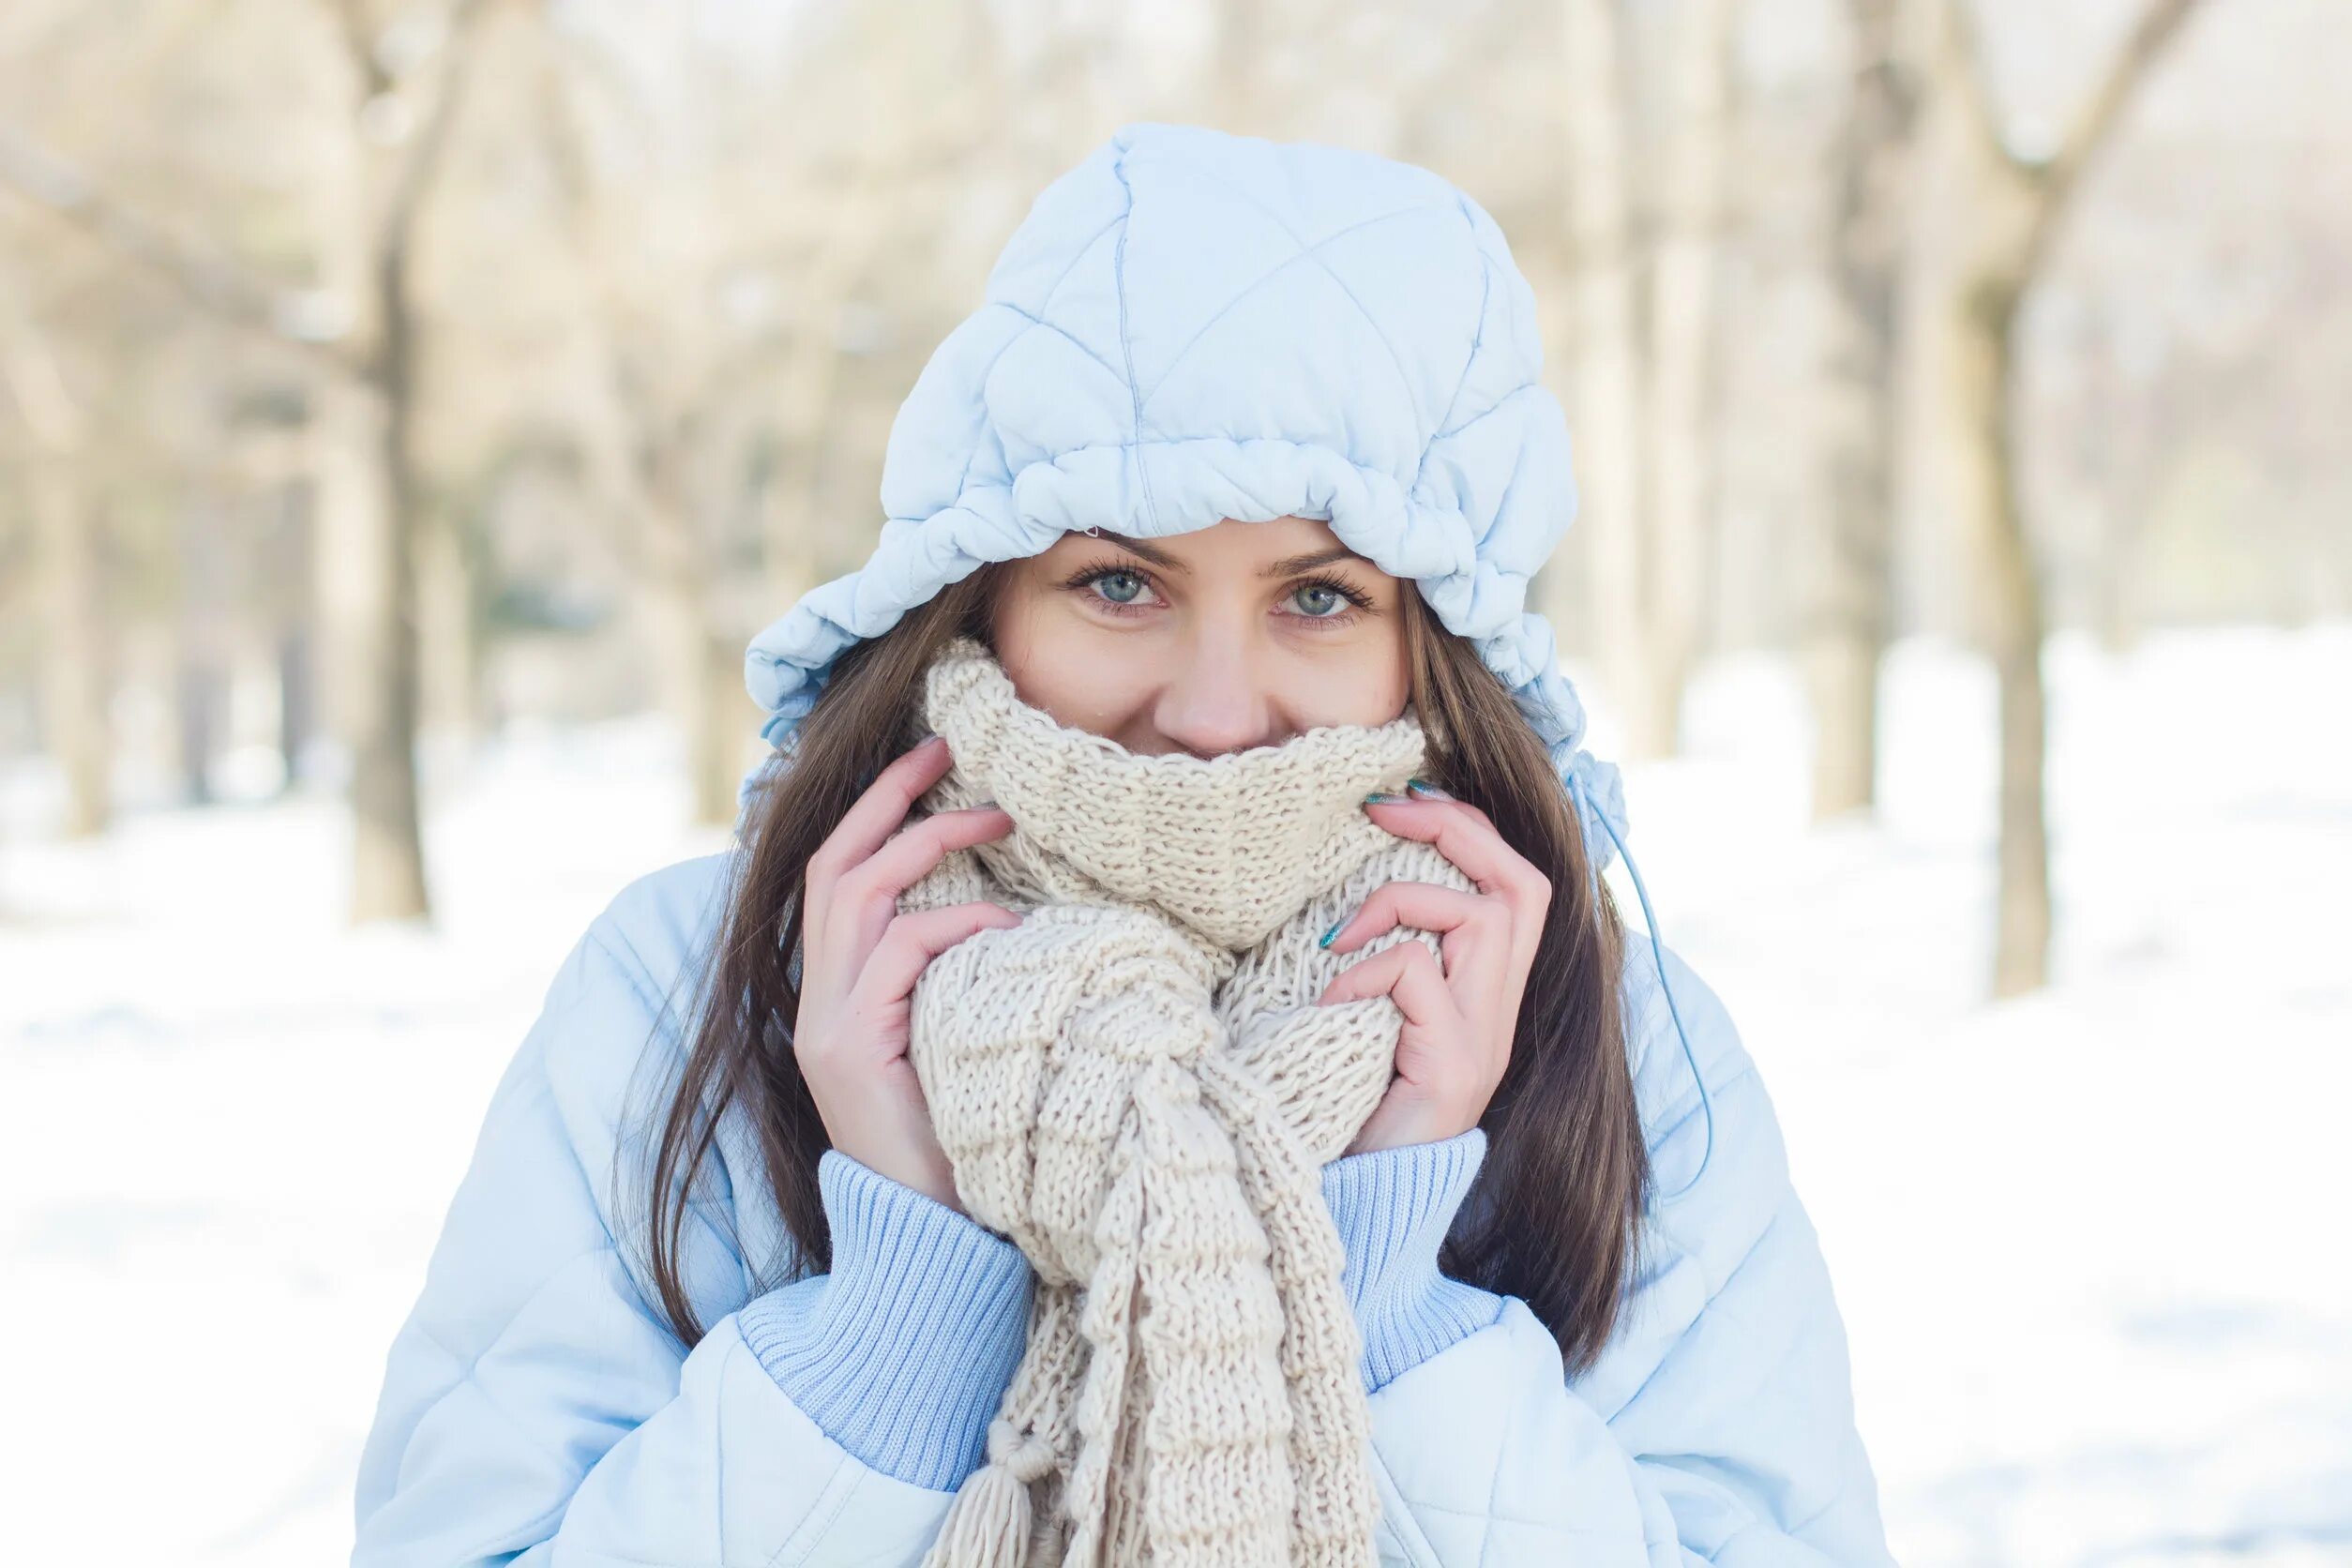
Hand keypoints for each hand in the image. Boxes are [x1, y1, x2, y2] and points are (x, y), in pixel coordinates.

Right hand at [792, 732, 1022, 1213]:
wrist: (929, 1248)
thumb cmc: (963, 1149)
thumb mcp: (957, 1051)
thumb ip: (958, 990)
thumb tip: (1013, 921)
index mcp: (836, 1000)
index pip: (835, 882)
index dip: (875, 816)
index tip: (933, 766)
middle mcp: (817, 1005)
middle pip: (831, 867)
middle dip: (886, 800)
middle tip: (947, 750)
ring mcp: (827, 1028)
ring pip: (854, 896)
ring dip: (924, 844)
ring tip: (993, 817)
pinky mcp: (850, 1053)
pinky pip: (897, 956)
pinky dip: (953, 926)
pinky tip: (1006, 926)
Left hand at [1315, 782, 1551, 1155]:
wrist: (1362, 1205)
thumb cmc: (1350, 1107)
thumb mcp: (1368, 1019)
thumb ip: (1380, 965)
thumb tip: (1341, 893)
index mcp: (1485, 998)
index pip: (1516, 888)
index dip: (1469, 831)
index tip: (1401, 803)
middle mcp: (1499, 1016)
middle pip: (1524, 887)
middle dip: (1457, 830)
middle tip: (1384, 811)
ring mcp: (1485, 1043)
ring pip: (1484, 918)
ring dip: (1401, 903)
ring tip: (1338, 941)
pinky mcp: (1455, 1069)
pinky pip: (1417, 977)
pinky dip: (1366, 973)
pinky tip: (1331, 1002)